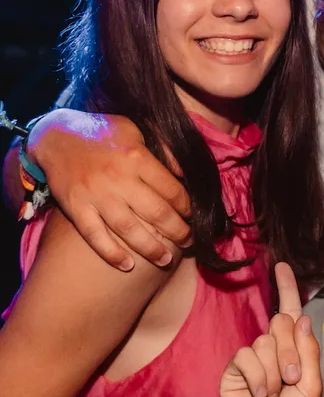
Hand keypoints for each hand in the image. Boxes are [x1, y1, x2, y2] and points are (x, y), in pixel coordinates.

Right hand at [27, 109, 190, 270]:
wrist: (56, 136)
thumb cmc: (103, 133)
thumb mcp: (137, 130)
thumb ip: (163, 150)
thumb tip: (184, 172)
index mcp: (137, 158)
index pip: (171, 189)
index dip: (186, 206)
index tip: (194, 216)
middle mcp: (119, 178)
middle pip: (155, 212)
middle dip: (177, 230)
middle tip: (189, 242)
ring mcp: (96, 195)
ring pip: (128, 228)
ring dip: (150, 248)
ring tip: (165, 259)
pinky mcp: (76, 207)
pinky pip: (95, 235)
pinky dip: (111, 253)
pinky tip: (127, 265)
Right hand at [221, 263, 322, 396]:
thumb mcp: (312, 387)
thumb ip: (308, 351)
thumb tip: (301, 317)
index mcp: (295, 351)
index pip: (290, 313)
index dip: (287, 288)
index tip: (282, 266)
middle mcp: (273, 351)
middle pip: (281, 323)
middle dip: (290, 353)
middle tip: (292, 382)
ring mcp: (253, 360)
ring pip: (265, 340)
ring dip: (275, 372)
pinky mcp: (234, 370)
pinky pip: (246, 355)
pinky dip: (257, 377)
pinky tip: (258, 396)